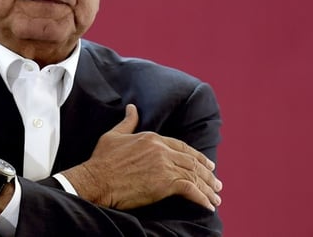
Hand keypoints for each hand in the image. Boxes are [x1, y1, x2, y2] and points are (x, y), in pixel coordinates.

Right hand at [62, 104, 222, 210]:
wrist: (96, 180)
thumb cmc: (102, 160)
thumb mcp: (114, 135)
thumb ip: (128, 122)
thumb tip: (131, 108)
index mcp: (152, 138)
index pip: (182, 146)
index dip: (196, 156)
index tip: (206, 164)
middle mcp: (161, 150)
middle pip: (192, 161)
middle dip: (207, 174)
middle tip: (216, 184)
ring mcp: (164, 166)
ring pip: (194, 175)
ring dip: (208, 188)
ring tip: (215, 198)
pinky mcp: (165, 184)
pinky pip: (190, 190)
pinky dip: (202, 198)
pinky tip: (207, 206)